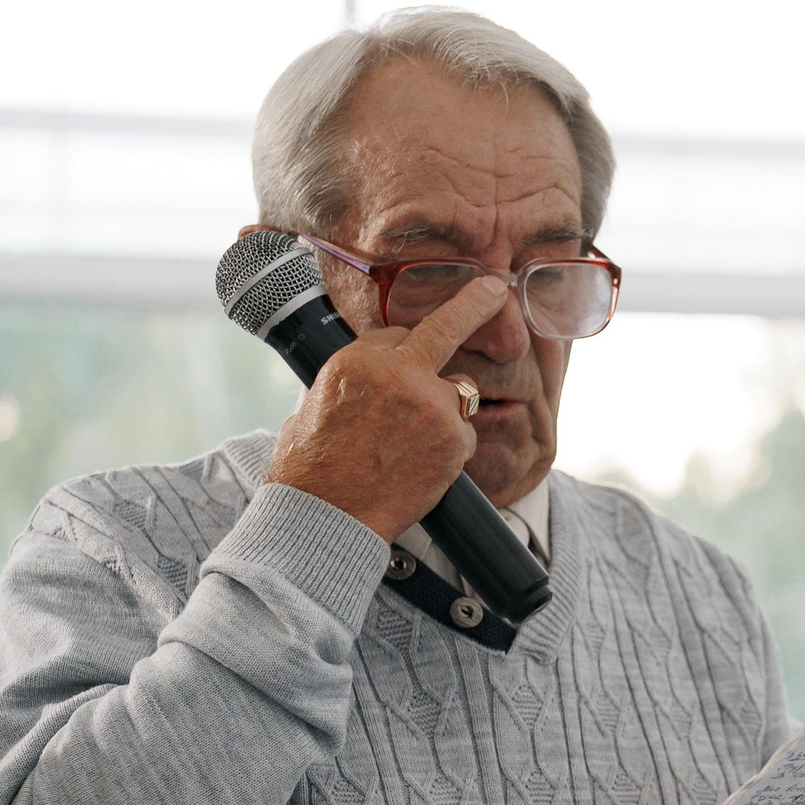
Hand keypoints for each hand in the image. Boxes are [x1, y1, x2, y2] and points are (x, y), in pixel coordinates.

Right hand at [265, 274, 509, 540]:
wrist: (326, 515)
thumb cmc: (311, 470)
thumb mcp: (312, 408)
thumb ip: (350, 385)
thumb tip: (365, 386)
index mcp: (356, 359)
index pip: (396, 336)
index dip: (401, 354)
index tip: (409, 358)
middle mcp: (397, 372)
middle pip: (445, 327)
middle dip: (473, 304)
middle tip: (493, 289)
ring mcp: (430, 403)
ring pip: (459, 388)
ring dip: (447, 407)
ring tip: (416, 442)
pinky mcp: (453, 437)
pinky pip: (465, 432)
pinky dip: (452, 447)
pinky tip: (425, 465)